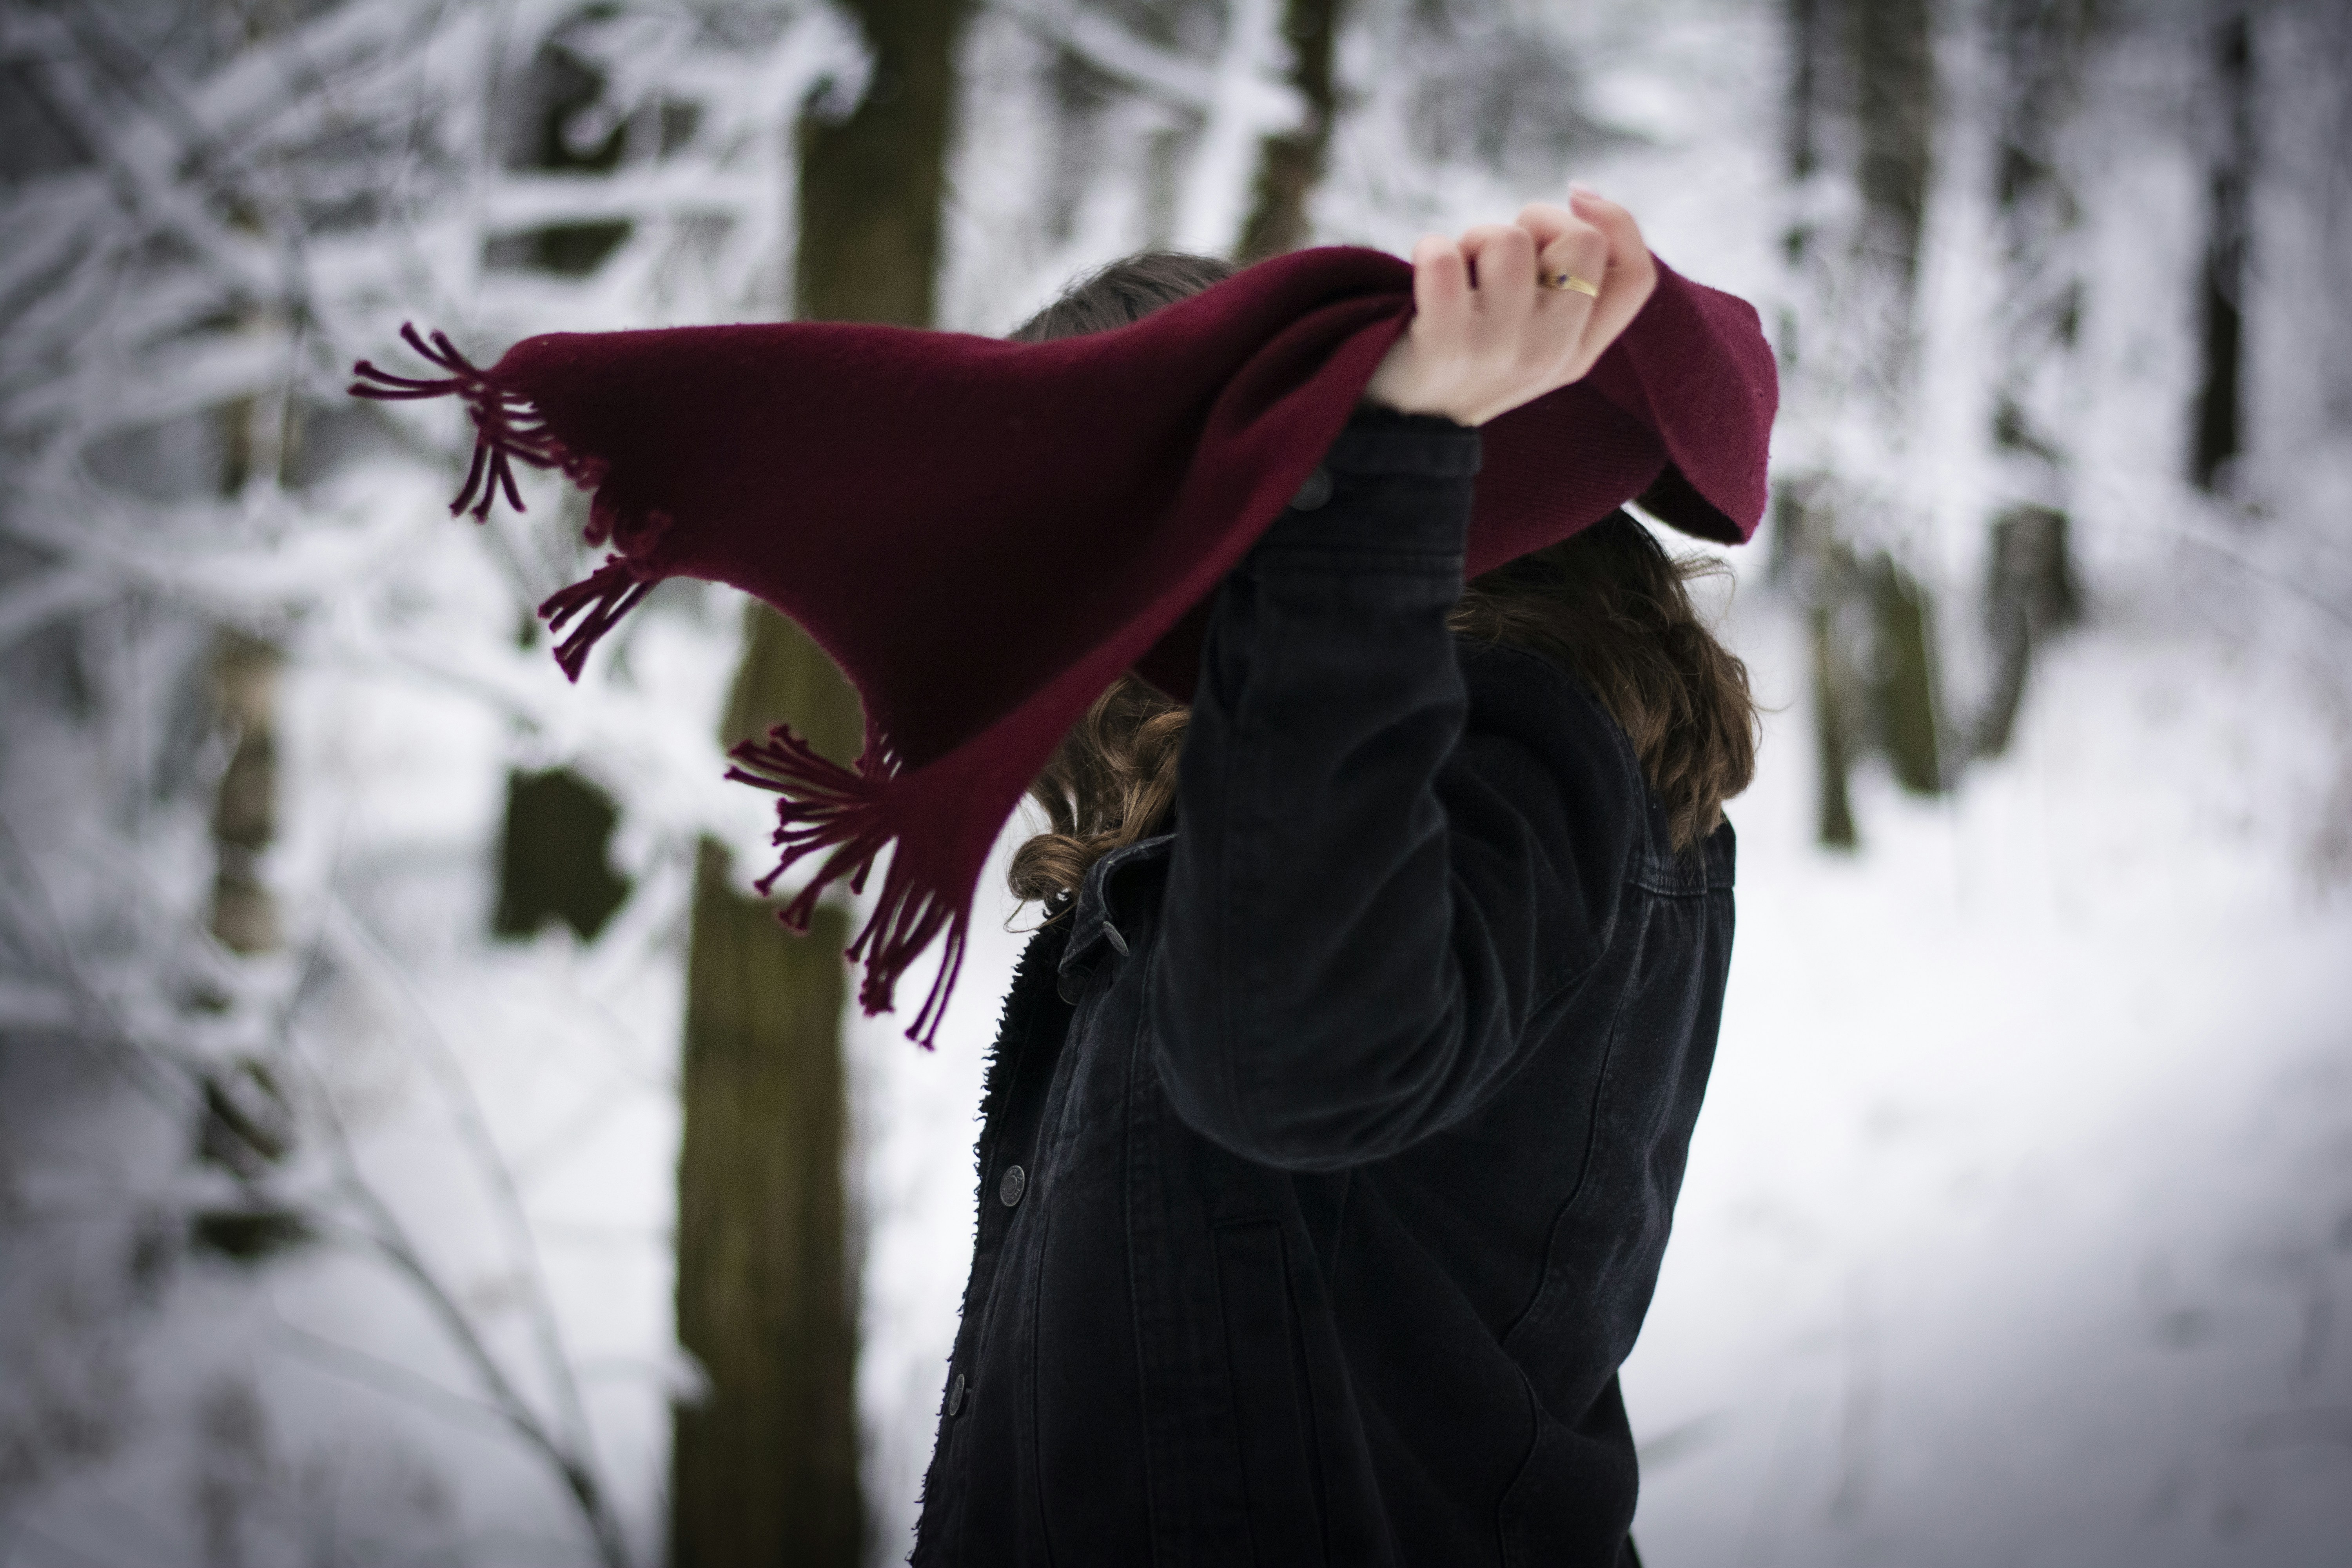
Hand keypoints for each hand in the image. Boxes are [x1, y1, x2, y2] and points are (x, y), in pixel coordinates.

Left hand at [1361, 187, 1658, 426]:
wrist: (1403, 428)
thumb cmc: (1471, 359)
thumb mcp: (1537, 335)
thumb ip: (1572, 283)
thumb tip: (1582, 194)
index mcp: (1580, 352)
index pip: (1636, 276)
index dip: (1615, 219)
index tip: (1574, 200)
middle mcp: (1550, 353)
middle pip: (1582, 240)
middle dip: (1537, 221)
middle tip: (1499, 251)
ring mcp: (1499, 350)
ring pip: (1510, 240)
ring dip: (1476, 237)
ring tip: (1459, 271)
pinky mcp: (1443, 345)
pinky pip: (1444, 259)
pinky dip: (1429, 249)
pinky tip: (1422, 274)